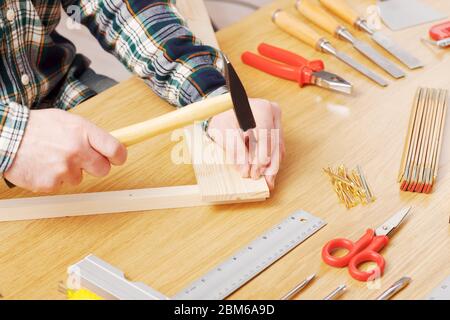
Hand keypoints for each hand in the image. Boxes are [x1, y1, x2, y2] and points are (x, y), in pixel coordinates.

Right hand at [4, 109, 126, 191]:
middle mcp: (76, 150)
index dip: (119, 156)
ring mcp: (64, 169)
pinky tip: (44, 165)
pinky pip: (61, 185)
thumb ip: (89, 134)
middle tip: (82, 159)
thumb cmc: (37, 127)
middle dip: (95, 166)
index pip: (115, 149)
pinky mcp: (51, 183)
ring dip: (70, 171)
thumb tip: (109, 144)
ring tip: (54, 158)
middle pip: (103, 170)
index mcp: (83, 132)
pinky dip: (54, 178)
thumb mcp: (68, 120)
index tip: (117, 158)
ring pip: (80, 178)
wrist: (6, 136)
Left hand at [207, 98, 284, 189]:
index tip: (254, 172)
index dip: (260, 156)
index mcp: (261, 108)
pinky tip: (268, 173)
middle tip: (259, 179)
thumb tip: (245, 169)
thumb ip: (235, 149)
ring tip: (267, 182)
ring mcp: (276, 122)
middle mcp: (273, 113)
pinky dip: (272, 161)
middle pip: (274, 143)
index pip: (265, 135)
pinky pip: (278, 148)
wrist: (223, 110)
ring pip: (278, 147)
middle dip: (267, 165)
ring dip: (272, 166)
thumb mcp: (223, 132)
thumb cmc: (222, 117)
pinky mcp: (276, 131)